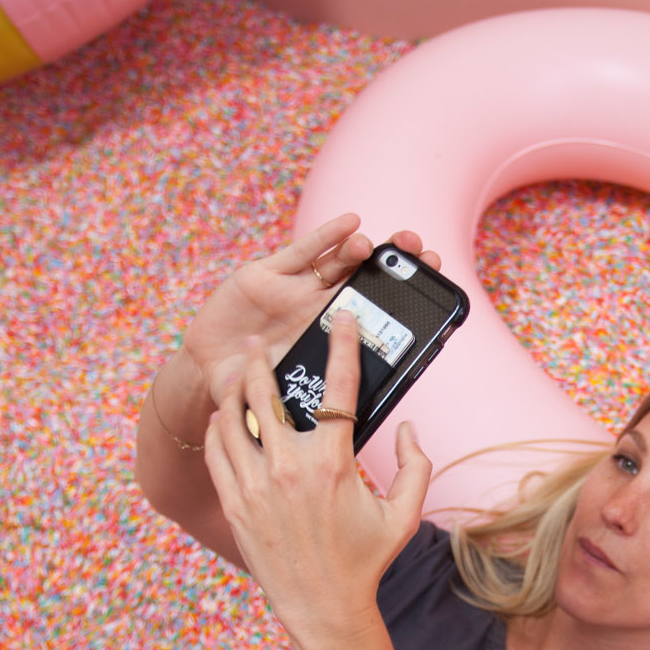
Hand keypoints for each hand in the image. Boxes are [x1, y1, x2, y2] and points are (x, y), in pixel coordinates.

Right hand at [168, 215, 443, 431]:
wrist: (210, 384)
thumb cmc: (258, 402)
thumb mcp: (299, 409)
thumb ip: (332, 410)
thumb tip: (382, 426)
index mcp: (336, 343)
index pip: (381, 317)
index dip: (408, 303)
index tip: (438, 287)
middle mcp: (319, 313)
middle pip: (366, 283)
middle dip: (396, 267)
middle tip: (423, 253)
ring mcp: (295, 293)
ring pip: (337, 266)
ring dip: (362, 252)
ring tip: (384, 244)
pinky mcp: (266, 276)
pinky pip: (302, 253)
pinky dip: (326, 237)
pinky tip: (351, 223)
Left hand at [202, 308, 432, 646]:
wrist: (321, 606)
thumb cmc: (365, 560)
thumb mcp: (404, 515)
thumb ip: (417, 466)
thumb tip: (410, 427)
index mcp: (333, 463)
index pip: (338, 388)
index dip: (342, 346)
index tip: (342, 320)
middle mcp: (290, 467)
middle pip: (265, 392)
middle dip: (258, 360)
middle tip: (255, 344)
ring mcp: (256, 485)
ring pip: (232, 418)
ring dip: (232, 392)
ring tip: (234, 379)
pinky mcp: (235, 503)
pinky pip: (216, 451)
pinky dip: (217, 428)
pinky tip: (222, 419)